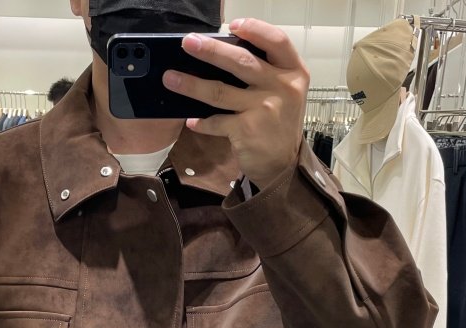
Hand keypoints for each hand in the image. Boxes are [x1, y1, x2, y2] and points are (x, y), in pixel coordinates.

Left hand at [162, 18, 309, 190]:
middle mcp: (282, 88)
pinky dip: (202, 122)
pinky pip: (216, 121)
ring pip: (220, 91)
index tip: (232, 24)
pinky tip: (191, 120)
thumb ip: (265, 73)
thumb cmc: (278, 125)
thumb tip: (224, 53)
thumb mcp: (284, 93)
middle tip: (189, 43)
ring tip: (171, 78)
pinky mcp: (247, 130)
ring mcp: (264, 109)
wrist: (283, 166)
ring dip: (192, 84)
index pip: (276, 41)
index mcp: (293, 72)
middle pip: (241, 61)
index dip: (255, 29)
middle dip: (211, 50)